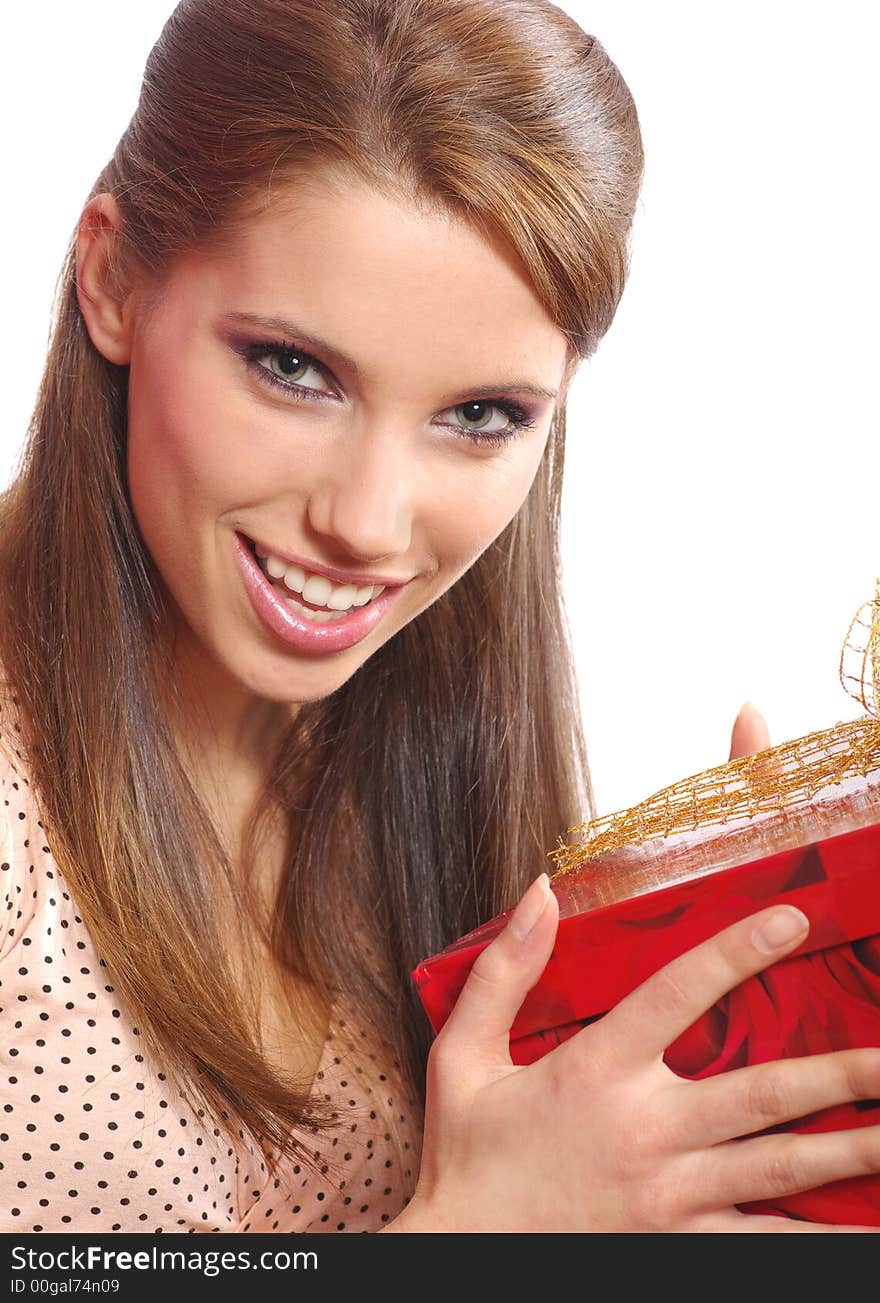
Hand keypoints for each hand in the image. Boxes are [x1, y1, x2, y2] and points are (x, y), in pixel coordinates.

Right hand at [387, 699, 879, 1232]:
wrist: (461, 1259)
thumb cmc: (466, 1158)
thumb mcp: (462, 1055)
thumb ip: (505, 971)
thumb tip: (541, 891)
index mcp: (598, 1072)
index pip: (680, 993)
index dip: (738, 950)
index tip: (792, 920)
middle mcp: (647, 1131)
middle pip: (763, 1093)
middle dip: (840, 1073)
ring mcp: (672, 1197)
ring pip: (781, 1167)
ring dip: (850, 1149)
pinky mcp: (679, 1247)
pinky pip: (765, 1242)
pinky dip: (817, 1234)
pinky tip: (862, 1229)